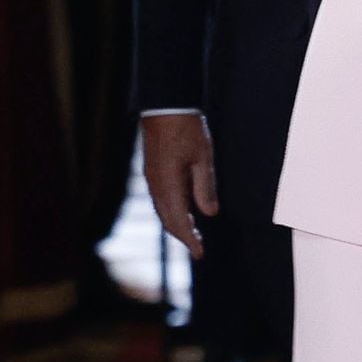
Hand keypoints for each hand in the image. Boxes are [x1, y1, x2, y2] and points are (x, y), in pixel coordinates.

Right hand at [142, 113, 218, 258]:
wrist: (165, 108)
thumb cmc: (187, 129)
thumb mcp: (203, 157)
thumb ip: (205, 186)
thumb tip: (209, 213)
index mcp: (169, 185)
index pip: (179, 221)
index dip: (190, 240)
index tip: (199, 254)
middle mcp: (157, 186)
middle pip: (168, 220)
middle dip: (182, 236)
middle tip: (197, 248)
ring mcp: (152, 179)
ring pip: (162, 211)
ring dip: (176, 225)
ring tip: (192, 233)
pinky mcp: (152, 172)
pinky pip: (160, 200)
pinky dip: (171, 212)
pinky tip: (183, 210)